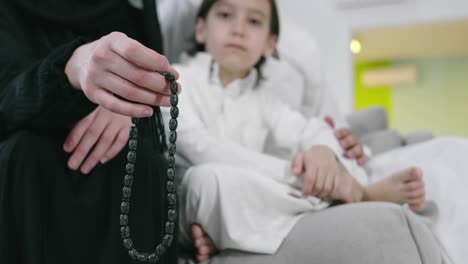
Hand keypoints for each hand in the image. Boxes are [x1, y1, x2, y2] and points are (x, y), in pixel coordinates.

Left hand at [63, 106, 131, 173]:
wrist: (127, 93)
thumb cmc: (103, 100)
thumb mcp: (90, 103)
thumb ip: (80, 117)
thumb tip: (69, 133)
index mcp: (94, 105)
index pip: (82, 124)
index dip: (74, 137)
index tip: (66, 150)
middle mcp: (106, 112)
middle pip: (93, 134)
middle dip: (81, 151)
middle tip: (72, 165)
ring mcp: (119, 120)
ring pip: (105, 141)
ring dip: (94, 156)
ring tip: (85, 168)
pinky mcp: (129, 126)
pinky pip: (120, 142)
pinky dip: (112, 152)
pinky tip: (102, 160)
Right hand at [65, 32, 179, 117]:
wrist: (82, 62)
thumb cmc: (114, 54)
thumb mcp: (126, 46)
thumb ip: (146, 57)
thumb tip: (171, 74)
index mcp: (112, 41)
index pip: (135, 52)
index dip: (157, 63)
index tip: (173, 73)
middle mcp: (101, 57)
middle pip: (137, 76)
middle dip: (161, 85)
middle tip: (176, 90)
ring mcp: (95, 76)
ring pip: (130, 92)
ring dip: (154, 99)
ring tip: (169, 101)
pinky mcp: (92, 94)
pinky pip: (116, 106)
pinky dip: (134, 111)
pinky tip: (149, 111)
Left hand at [291, 145, 340, 198]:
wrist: (323, 150)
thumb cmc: (310, 156)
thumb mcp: (300, 157)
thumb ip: (296, 164)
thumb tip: (295, 173)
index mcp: (313, 162)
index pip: (310, 179)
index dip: (307, 189)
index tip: (304, 195)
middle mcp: (323, 166)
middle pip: (319, 185)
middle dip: (313, 193)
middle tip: (309, 194)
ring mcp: (331, 170)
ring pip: (327, 187)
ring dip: (321, 194)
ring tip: (316, 194)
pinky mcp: (337, 173)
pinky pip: (335, 186)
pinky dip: (330, 192)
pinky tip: (324, 192)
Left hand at [324, 115, 366, 164]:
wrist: (336, 159)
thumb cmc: (335, 146)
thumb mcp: (330, 137)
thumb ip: (329, 127)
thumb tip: (327, 117)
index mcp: (346, 135)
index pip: (346, 131)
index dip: (342, 132)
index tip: (336, 134)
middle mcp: (353, 141)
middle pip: (353, 139)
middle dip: (348, 141)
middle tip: (342, 144)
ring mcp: (358, 150)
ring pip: (358, 149)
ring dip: (354, 151)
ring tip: (347, 154)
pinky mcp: (360, 159)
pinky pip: (364, 158)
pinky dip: (362, 160)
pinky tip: (358, 162)